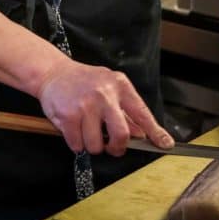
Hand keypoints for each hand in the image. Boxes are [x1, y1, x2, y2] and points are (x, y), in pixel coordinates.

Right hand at [36, 60, 173, 156]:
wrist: (53, 72)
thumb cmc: (83, 82)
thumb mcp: (109, 89)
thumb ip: (125, 112)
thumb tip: (141, 134)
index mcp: (120, 86)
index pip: (142, 113)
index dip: (155, 132)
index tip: (165, 144)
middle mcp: (104, 94)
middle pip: (121, 135)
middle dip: (116, 147)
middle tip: (110, 147)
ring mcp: (86, 105)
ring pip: (96, 145)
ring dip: (91, 145)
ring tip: (85, 130)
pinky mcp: (68, 115)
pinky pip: (77, 145)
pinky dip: (76, 143)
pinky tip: (73, 128)